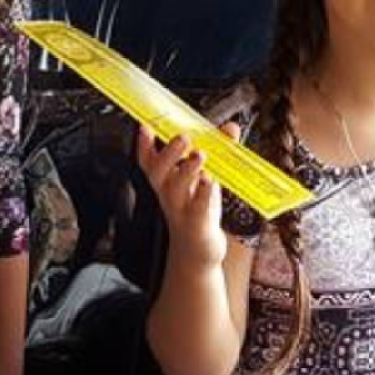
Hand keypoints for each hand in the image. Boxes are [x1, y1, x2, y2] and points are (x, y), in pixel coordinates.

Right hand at [137, 127, 227, 266]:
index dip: (144, 144)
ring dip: (188, 169)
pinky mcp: (196, 222)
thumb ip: (218, 149)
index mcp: (165, 178)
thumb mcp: (204, 176)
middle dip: (169, 152)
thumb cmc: (197, 206)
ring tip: (200, 155)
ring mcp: (180, 207)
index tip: (146, 127)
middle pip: (159, 170)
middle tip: (183, 137)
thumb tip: (231, 127)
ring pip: (178, 187)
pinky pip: (197, 206)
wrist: (197, 248)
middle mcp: (168, 191)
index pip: (148, 160)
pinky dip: (203, 192)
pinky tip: (209, 180)